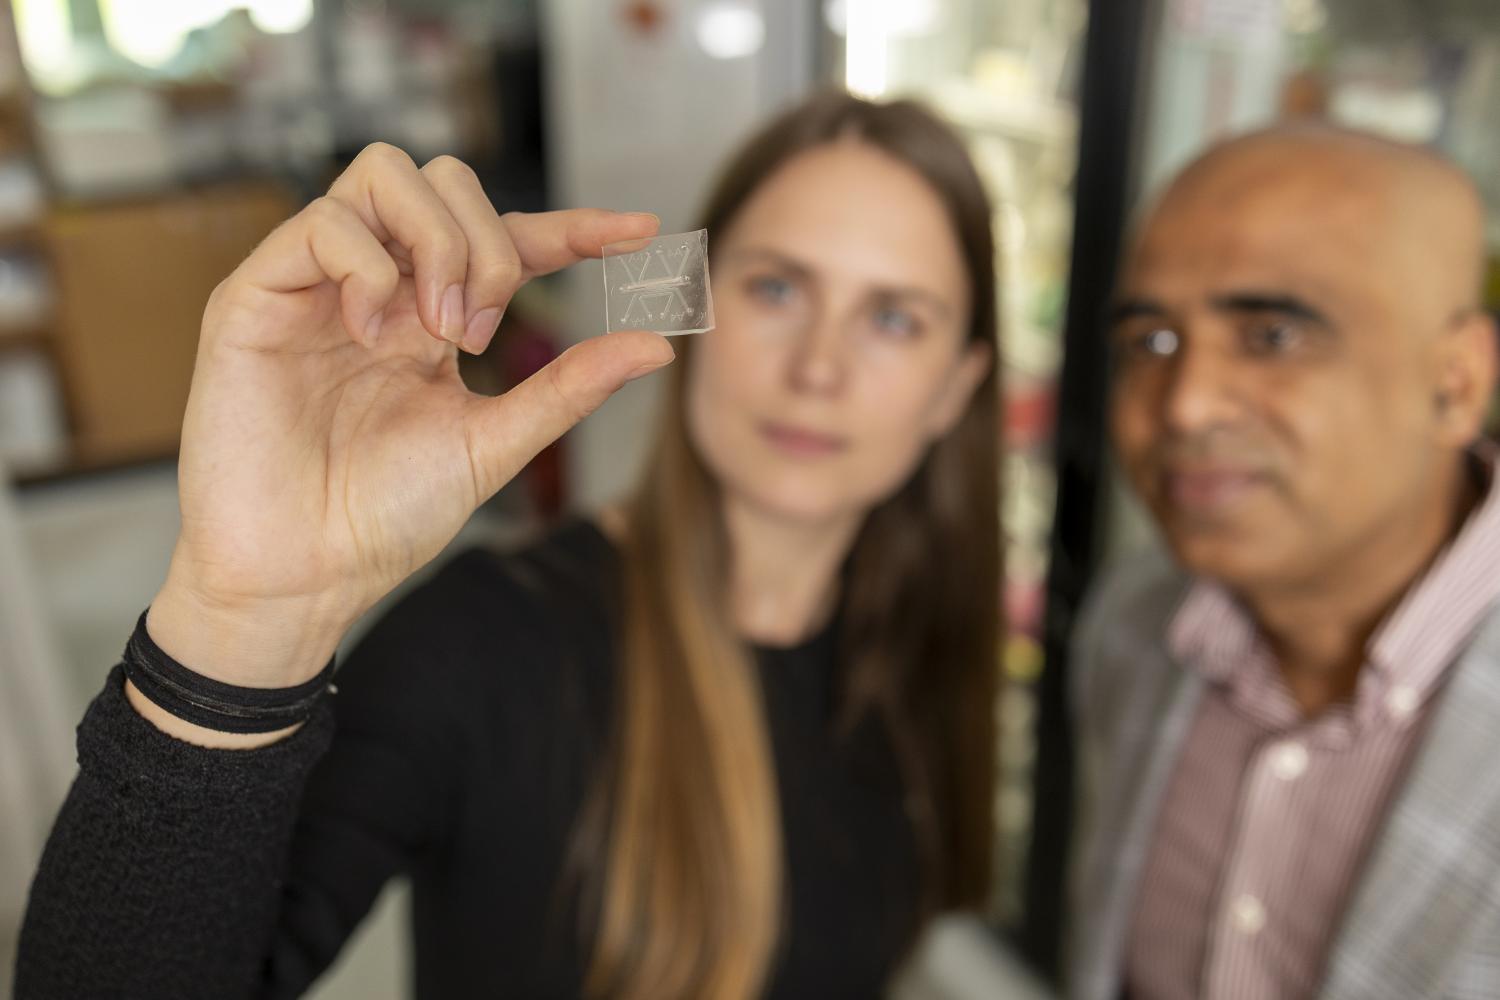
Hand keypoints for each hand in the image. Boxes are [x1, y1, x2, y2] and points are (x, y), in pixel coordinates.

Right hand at [147, 143, 671, 690]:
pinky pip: (322, 223)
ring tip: (438, 330)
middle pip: (446, 181)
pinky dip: (367, 266)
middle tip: (480, 332)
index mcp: (433, 317)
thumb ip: (568, 389)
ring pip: (384, 173)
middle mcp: (380, 287)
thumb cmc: (386, 516)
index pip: (508, 239)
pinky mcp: (257, 295)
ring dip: (436, 242)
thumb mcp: (495, 443)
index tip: (641, 232)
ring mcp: (318, 284)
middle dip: (489, 241)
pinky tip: (372, 333)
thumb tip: (658, 345)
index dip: (573, 226)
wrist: (304, 573)